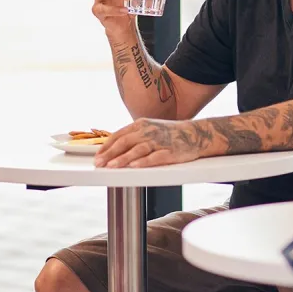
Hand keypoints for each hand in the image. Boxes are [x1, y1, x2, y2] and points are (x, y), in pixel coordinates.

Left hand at [94, 117, 209, 167]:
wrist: (195, 133)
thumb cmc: (170, 133)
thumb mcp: (149, 128)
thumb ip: (133, 136)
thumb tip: (113, 148)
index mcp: (141, 124)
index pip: (118, 135)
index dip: (106, 147)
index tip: (97, 157)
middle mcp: (148, 131)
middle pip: (125, 142)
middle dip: (110, 154)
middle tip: (99, 163)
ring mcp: (159, 141)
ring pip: (137, 150)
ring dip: (123, 158)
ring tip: (112, 166)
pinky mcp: (170, 152)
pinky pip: (155, 157)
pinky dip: (144, 162)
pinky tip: (134, 166)